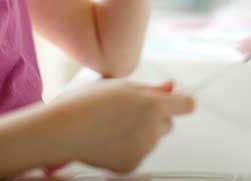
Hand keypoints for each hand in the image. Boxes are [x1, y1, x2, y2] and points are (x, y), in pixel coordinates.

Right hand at [51, 78, 194, 173]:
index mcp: (153, 104)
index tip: (175, 101)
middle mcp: (152, 128)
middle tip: (128, 111)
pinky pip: (138, 153)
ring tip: (112, 124)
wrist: (63, 130)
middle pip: (167, 124)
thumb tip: (172, 87)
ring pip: (152, 139)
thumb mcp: (122, 86)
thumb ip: (152, 89)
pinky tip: (108, 138)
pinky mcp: (132, 165)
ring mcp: (143, 149)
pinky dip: (128, 148)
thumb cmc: (88, 103)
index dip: (181, 102)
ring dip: (140, 132)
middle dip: (155, 117)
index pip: (187, 105)